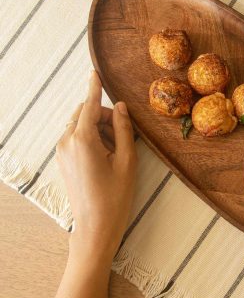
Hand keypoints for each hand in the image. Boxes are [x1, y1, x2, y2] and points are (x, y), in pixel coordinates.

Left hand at [56, 70, 136, 258]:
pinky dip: (90, 138)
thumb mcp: (126, 160)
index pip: (89, 105)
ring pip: (80, 125)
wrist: (95, 226)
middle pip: (85, 114)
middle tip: (122, 135)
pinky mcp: (62, 160)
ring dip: (98, 128)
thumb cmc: (115, 195)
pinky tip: (104, 156)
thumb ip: (122, 129)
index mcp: (83, 140)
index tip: (94, 72)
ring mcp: (62, 152)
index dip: (94, 88)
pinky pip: (76, 138)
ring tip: (115, 151)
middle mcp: (67, 142)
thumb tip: (120, 107)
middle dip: (103, 116)